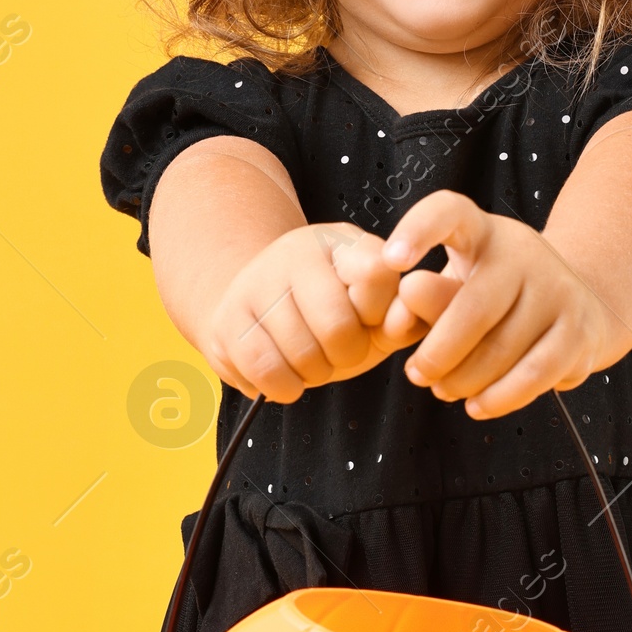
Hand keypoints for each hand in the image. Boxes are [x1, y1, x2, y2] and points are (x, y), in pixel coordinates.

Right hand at [203, 223, 404, 403]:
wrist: (260, 308)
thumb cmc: (331, 314)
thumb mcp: (376, 314)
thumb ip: (404, 319)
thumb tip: (403, 320)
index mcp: (345, 243)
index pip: (377, 275)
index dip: (377, 315)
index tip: (367, 319)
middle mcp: (297, 250)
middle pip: (338, 327)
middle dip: (346, 355)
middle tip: (337, 350)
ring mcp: (257, 281)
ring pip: (302, 354)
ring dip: (313, 374)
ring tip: (310, 359)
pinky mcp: (227, 318)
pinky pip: (265, 370)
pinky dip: (283, 388)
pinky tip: (285, 376)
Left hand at [334, 190, 631, 418]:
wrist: (578, 308)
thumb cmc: (496, 300)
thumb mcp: (456, 288)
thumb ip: (425, 299)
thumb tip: (403, 306)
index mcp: (482, 232)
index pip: (449, 212)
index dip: (419, 231)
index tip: (391, 261)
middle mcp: (524, 253)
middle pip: (474, 307)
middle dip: (437, 353)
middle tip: (416, 375)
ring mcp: (558, 289)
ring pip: (502, 348)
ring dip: (465, 381)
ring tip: (446, 390)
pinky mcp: (579, 330)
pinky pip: (534, 373)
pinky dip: (500, 397)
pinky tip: (479, 406)